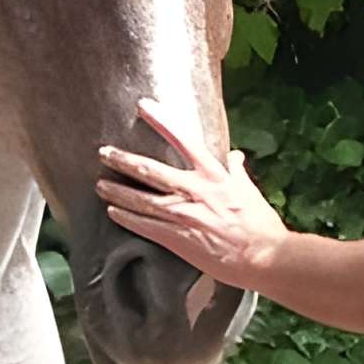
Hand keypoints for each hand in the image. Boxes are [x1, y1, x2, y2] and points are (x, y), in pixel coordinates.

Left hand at [96, 103, 289, 288]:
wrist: (263, 256)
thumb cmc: (260, 224)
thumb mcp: (249, 190)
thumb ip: (236, 171)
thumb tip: (235, 156)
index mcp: (214, 174)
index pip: (184, 139)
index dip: (162, 121)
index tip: (143, 106)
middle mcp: (195, 190)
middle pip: (151, 170)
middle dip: (124, 160)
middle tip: (104, 152)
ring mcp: (184, 214)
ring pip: (141, 199)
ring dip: (118, 191)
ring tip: (100, 184)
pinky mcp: (177, 238)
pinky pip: (145, 226)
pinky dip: (126, 218)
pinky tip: (112, 212)